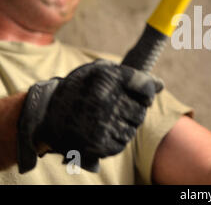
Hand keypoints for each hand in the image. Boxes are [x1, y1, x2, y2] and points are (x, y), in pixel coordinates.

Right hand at [17, 60, 163, 173]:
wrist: (46, 111)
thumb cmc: (80, 87)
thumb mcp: (102, 71)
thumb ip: (132, 76)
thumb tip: (161, 85)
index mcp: (107, 76)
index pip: (146, 86)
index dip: (147, 93)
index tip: (142, 96)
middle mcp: (104, 98)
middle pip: (141, 111)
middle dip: (135, 111)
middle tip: (119, 109)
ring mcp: (100, 121)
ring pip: (133, 128)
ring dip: (126, 126)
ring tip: (109, 119)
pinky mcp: (97, 141)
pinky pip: (121, 143)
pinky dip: (117, 139)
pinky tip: (104, 130)